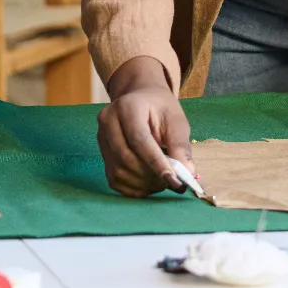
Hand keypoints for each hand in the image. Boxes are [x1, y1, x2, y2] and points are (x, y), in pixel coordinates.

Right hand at [98, 57, 192, 197]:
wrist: (140, 99)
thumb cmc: (160, 108)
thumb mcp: (176, 120)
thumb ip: (180, 144)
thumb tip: (186, 172)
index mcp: (127, 106)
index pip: (139, 139)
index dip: (156, 162)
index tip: (173, 180)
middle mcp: (108, 121)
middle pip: (126, 157)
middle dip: (151, 175)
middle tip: (172, 181)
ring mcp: (101, 138)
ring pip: (118, 171)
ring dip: (143, 183)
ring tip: (162, 181)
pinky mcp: (102, 153)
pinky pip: (114, 179)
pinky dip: (133, 188)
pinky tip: (149, 183)